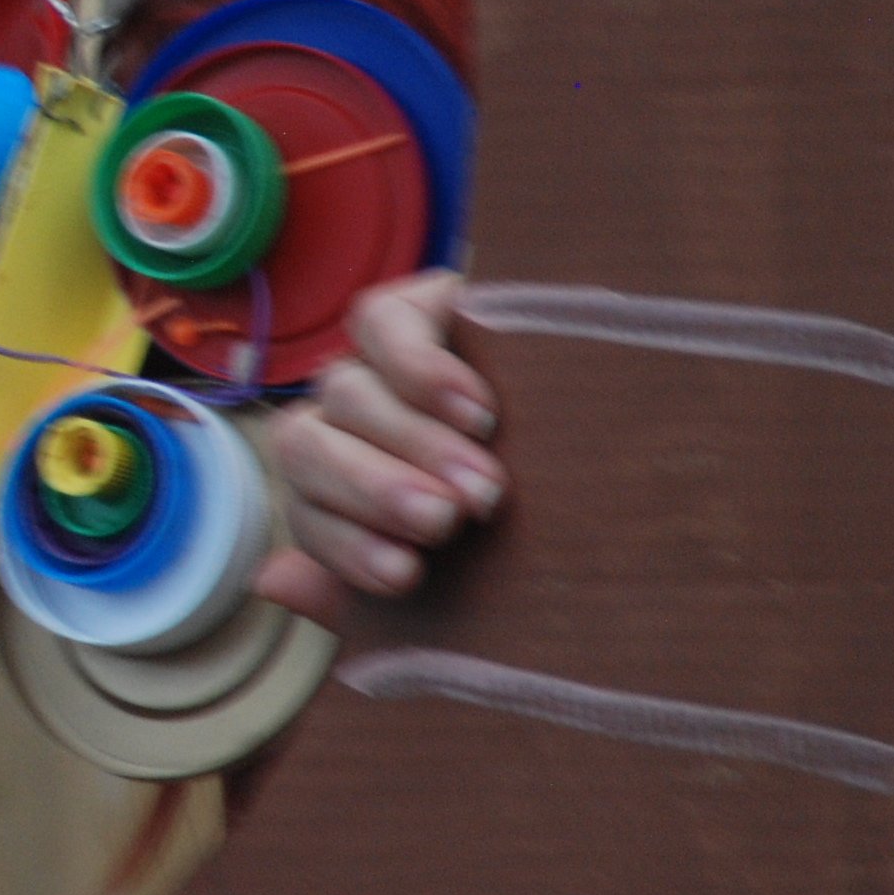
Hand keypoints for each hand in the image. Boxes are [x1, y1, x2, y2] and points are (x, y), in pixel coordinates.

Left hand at [252, 268, 505, 626]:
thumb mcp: (467, 575)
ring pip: (343, 391)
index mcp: (339, 490)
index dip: (343, 546)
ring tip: (484, 481)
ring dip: (411, 440)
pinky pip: (380, 322)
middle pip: (306, 447)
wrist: (620, 435)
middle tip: (447, 521)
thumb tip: (273, 580)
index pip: (305, 511)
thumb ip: (364, 590)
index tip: (408, 576)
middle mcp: (342, 423)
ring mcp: (373, 362)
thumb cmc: (534, 528)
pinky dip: (418, 365)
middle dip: (374, 490)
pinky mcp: (416, 304)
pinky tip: (474, 408)